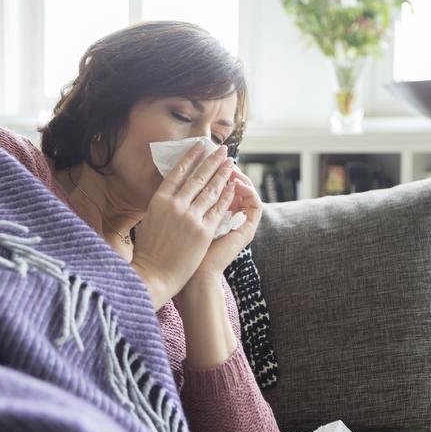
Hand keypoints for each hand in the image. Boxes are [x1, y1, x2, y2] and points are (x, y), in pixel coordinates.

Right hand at [130, 142, 238, 308]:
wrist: (154, 275)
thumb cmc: (148, 251)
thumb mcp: (148, 220)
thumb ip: (161, 205)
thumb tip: (171, 192)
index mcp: (159, 200)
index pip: (178, 173)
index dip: (190, 158)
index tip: (199, 146)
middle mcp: (175, 205)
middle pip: (198, 177)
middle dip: (212, 161)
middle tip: (222, 150)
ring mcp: (191, 218)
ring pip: (211, 190)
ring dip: (222, 174)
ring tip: (230, 162)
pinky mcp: (204, 231)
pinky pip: (218, 209)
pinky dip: (227, 196)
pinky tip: (233, 186)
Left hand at [179, 167, 262, 288]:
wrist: (193, 279)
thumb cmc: (179, 255)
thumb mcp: (180, 222)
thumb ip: (183, 204)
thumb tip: (176, 181)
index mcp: (214, 216)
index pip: (218, 187)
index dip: (212, 170)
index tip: (202, 156)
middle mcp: (230, 219)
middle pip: (233, 186)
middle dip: (224, 168)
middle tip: (219, 153)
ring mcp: (240, 224)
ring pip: (247, 192)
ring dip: (238, 175)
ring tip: (229, 164)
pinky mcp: (247, 230)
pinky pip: (254, 204)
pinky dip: (248, 190)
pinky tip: (237, 181)